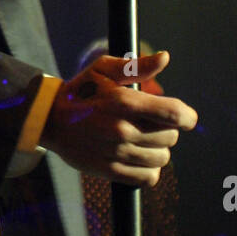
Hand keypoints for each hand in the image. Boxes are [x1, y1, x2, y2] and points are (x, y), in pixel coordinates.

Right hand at [41, 50, 197, 184]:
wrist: (48, 120)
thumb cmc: (80, 91)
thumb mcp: (102, 70)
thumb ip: (136, 67)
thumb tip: (164, 58)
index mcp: (123, 102)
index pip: (174, 113)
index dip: (188, 117)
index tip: (186, 118)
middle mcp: (122, 129)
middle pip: (171, 137)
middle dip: (167, 130)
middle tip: (150, 124)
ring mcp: (116, 152)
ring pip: (162, 158)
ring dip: (157, 150)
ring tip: (142, 140)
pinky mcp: (110, 171)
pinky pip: (148, 177)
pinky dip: (149, 169)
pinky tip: (138, 157)